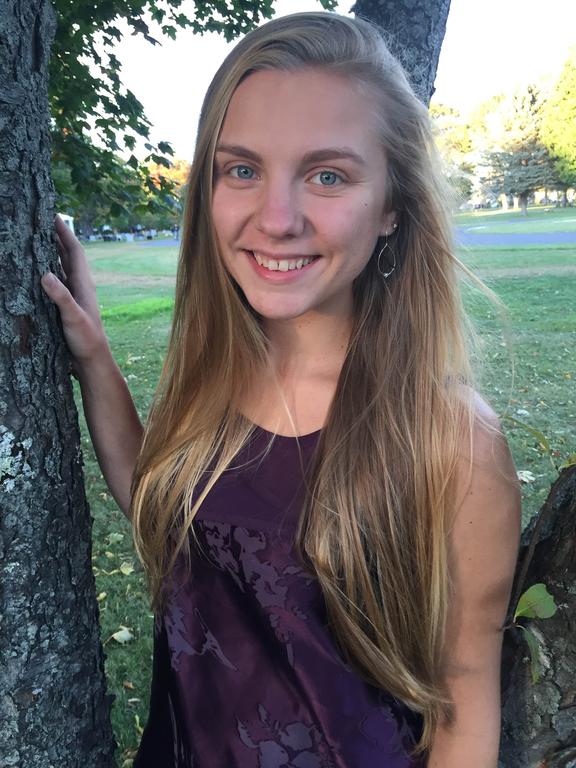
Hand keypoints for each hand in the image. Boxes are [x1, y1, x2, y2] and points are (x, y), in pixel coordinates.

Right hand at [41, 216, 108, 367]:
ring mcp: (73, 296)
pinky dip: (47, 271)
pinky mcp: (67, 306)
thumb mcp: (73, 317)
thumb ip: (61, 297)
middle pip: (67, 256)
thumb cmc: (86, 339)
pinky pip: (56, 282)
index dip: (64, 233)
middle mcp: (79, 286)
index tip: (53, 216)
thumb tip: (46, 274)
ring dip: (51, 252)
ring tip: (36, 239)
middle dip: (56, 237)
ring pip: (61, 268)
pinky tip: (38, 271)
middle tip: (41, 221)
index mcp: (83, 284)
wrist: (92, 360)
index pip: (74, 252)